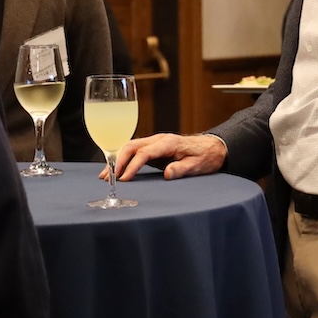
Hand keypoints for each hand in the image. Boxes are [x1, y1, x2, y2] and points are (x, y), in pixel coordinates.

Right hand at [103, 133, 226, 181]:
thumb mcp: (198, 166)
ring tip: (105, 174)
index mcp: (168, 143)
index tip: (124, 178)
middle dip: (118, 161)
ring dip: (117, 159)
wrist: (212, 147)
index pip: (144, 153)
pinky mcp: (153, 147)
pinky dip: (122, 158)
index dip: (132, 165)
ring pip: (129, 146)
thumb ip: (182, 169)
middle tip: (108, 177)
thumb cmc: (205, 157)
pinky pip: (134, 150)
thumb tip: (167, 174)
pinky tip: (115, 168)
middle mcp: (158, 139)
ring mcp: (155, 142)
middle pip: (131, 146)